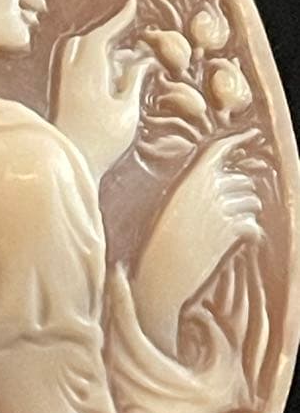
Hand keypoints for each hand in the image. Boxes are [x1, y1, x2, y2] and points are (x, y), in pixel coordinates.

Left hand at [53, 0, 151, 180]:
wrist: (67, 166)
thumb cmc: (101, 142)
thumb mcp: (126, 112)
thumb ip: (132, 81)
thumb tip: (140, 60)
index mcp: (87, 75)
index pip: (100, 37)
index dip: (117, 20)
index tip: (133, 6)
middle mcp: (71, 76)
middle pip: (84, 41)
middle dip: (106, 32)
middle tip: (128, 29)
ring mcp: (64, 87)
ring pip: (77, 53)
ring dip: (98, 47)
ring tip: (123, 55)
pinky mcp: (63, 98)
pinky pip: (75, 67)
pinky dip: (92, 61)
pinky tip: (108, 74)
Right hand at [133, 129, 262, 355]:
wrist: (160, 275)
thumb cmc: (158, 244)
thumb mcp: (170, 208)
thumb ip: (195, 191)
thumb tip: (223, 183)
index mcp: (189, 179)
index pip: (220, 149)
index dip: (239, 139)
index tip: (252, 136)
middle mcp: (208, 189)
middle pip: (242, 181)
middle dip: (240, 195)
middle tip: (223, 217)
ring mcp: (223, 208)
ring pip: (251, 203)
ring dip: (244, 216)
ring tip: (222, 234)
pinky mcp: (233, 230)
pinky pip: (253, 225)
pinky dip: (248, 235)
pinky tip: (230, 245)